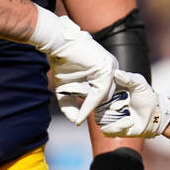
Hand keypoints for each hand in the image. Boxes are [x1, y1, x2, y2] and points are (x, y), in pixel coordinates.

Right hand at [26, 8, 117, 124]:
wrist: (58, 44)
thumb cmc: (62, 63)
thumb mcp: (65, 89)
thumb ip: (70, 106)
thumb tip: (76, 122)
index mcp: (106, 73)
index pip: (106, 95)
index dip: (96, 110)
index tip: (85, 122)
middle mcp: (111, 70)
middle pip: (108, 97)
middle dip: (98, 113)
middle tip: (88, 125)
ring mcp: (111, 68)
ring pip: (105, 96)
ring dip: (94, 111)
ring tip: (82, 121)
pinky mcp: (106, 68)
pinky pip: (100, 92)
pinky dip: (90, 105)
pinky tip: (80, 115)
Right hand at [91, 68, 169, 136]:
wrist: (154, 114)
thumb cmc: (146, 97)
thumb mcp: (139, 84)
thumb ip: (128, 78)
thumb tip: (116, 73)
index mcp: (108, 90)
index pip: (94, 90)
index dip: (98, 91)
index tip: (108, 91)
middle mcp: (104, 103)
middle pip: (94, 105)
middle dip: (109, 104)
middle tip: (124, 102)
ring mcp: (107, 116)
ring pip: (99, 117)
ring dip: (115, 116)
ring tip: (128, 112)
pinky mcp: (111, 129)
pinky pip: (107, 129)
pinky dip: (119, 126)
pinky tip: (130, 121)